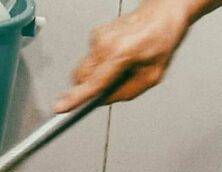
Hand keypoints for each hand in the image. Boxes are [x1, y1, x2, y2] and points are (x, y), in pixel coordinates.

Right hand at [54, 0, 197, 112]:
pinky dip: (100, 64)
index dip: (76, 97)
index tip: (60, 107)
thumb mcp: (151, 77)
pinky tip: (117, 58)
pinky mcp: (95, 34)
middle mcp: (105, 43)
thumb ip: (125, 92)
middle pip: (81, 77)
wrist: (161, 14)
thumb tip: (102, 100)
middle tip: (109, 87)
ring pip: (84, 69)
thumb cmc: (160, 40)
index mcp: (121, 53)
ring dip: (96, 75)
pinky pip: (90, 59)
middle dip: (89, 87)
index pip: (94, 82)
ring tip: (120, 68)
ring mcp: (97, 36)